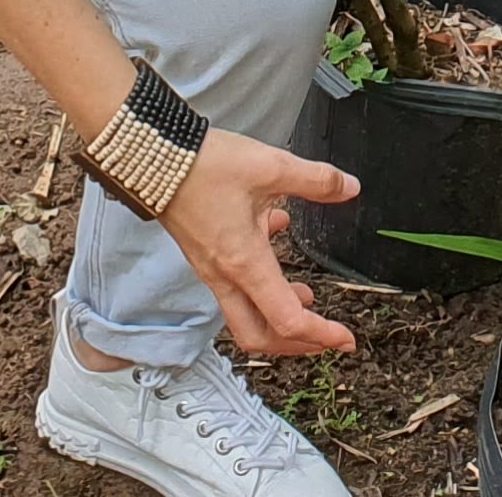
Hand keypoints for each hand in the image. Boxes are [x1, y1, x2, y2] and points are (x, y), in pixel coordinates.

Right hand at [155, 131, 356, 357]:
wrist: (154, 157)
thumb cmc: (205, 167)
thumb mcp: (271, 167)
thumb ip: (316, 180)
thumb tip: (348, 188)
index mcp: (245, 264)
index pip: (287, 321)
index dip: (321, 335)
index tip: (345, 340)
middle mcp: (224, 276)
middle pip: (259, 335)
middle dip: (295, 344)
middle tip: (324, 338)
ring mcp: (211, 268)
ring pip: (246, 312)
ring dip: (277, 313)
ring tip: (305, 297)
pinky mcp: (204, 254)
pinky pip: (234, 283)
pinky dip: (260, 276)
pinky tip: (273, 235)